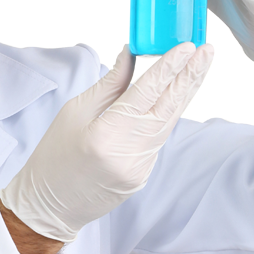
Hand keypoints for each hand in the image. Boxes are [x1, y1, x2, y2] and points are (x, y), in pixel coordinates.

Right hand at [0, 43, 209, 242]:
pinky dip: (168, 116)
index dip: (168, 68)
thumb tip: (133, 57)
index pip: (145, 94)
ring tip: (195, 68)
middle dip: (187, 77)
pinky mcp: (143, 176)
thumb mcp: (74, 112)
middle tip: (203, 52)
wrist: (50, 205)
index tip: (185, 47)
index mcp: (105, 135)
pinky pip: (159, 140)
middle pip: (167, 108)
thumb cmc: (54, 158)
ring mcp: (139, 168)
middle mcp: (128, 154)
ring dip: (182, 95)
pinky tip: (175, 98)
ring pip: (168, 124)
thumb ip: (109, 85)